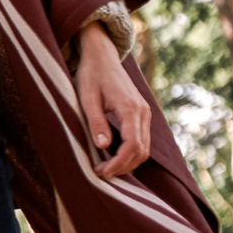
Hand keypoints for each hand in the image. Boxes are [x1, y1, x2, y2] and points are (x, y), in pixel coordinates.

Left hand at [75, 23, 150, 178]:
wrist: (102, 58)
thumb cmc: (91, 76)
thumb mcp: (87, 99)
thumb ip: (96, 122)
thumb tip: (103, 146)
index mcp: (131, 108)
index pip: (132, 145)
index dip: (118, 163)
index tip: (101, 172)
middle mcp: (143, 112)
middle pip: (142, 150)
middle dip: (123, 166)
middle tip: (100, 174)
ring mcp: (145, 113)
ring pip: (144, 147)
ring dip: (128, 162)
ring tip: (105, 168)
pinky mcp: (141, 114)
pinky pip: (141, 139)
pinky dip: (130, 152)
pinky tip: (113, 157)